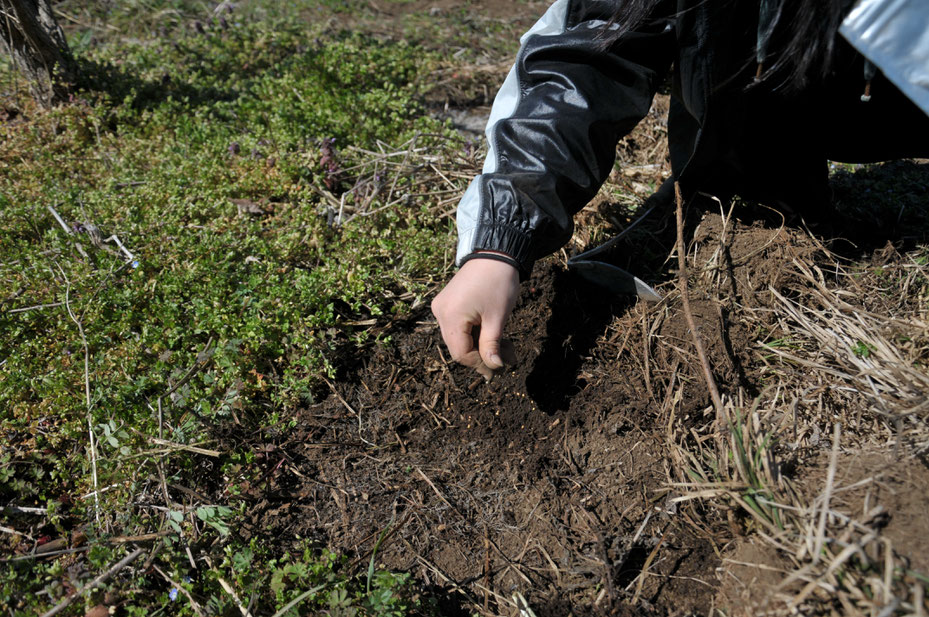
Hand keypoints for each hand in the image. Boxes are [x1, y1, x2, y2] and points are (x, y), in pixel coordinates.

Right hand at [431, 255, 519, 379]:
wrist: (495, 252)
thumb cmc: (498, 282)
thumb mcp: (498, 318)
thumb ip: (492, 345)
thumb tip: (493, 368)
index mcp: (450, 316)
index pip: (461, 353)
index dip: (480, 364)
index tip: (500, 369)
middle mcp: (440, 312)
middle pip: (458, 347)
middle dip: (482, 355)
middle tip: (507, 359)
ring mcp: (442, 307)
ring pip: (459, 338)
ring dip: (480, 345)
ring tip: (505, 346)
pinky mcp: (447, 303)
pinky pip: (458, 326)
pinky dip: (475, 333)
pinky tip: (492, 334)